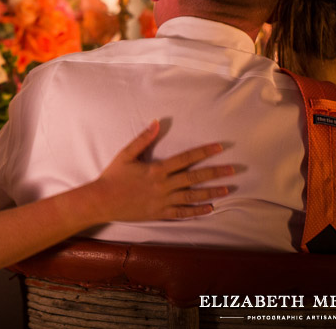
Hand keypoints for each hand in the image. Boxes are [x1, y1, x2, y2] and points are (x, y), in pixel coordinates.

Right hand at [91, 120, 233, 221]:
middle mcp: (163, 185)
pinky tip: (210, 208)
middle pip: (194, 178)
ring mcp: (163, 201)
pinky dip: (197, 211)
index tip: (220, 148)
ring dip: (211, 192)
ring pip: (192, 197)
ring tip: (228, 190)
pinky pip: (183, 214)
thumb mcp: (126, 154)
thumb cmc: (113, 176)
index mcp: (157, 169)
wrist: (102, 201)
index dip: (204, 152)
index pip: (186, 158)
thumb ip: (143, 139)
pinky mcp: (160, 213)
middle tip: (233, 170)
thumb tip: (157, 122)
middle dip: (215, 173)